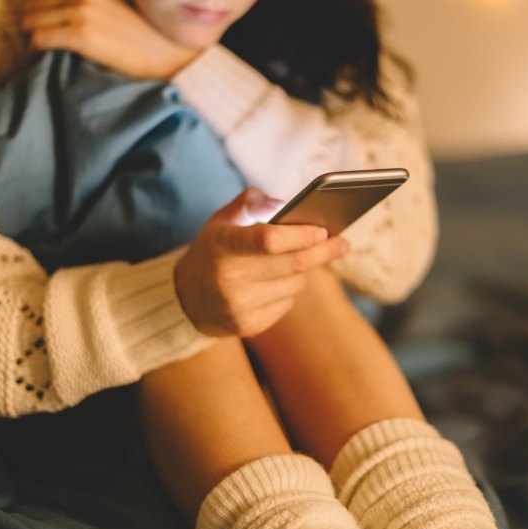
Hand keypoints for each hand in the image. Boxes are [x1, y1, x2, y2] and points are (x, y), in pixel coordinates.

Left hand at [22, 0, 197, 78]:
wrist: (170, 57)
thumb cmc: (150, 39)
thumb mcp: (121, 6)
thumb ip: (95, 1)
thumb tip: (68, 13)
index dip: (36, 6)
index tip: (38, 23)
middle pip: (33, 2)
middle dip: (29, 21)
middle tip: (34, 39)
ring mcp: (82, 12)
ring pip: (32, 20)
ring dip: (30, 37)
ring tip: (38, 51)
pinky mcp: (81, 35)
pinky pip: (40, 39)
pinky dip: (35, 50)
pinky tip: (42, 58)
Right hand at [175, 188, 350, 337]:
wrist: (184, 300)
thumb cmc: (212, 252)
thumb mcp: (221, 221)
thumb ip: (251, 203)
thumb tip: (284, 204)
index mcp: (223, 245)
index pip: (269, 240)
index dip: (301, 235)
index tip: (323, 230)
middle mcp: (229, 278)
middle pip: (292, 264)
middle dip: (322, 251)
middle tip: (342, 243)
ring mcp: (238, 306)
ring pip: (294, 284)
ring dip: (301, 271)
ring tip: (290, 263)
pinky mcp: (248, 326)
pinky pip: (287, 304)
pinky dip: (288, 291)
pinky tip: (274, 284)